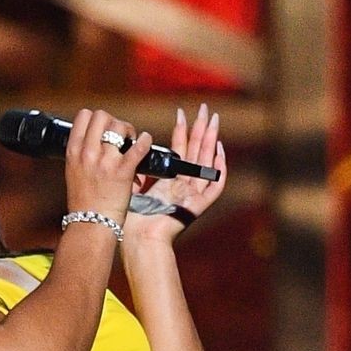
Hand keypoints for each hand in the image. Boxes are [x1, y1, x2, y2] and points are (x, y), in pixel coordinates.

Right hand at [63, 108, 153, 229]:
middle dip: (113, 121)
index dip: (96, 118)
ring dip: (129, 130)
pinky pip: (139, 145)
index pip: (83, 117)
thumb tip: (97, 139)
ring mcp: (105, 162)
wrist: (91, 226)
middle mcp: (88, 154)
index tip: (103, 128)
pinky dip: (145, 141)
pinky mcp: (123, 171)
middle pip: (102, 116)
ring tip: (131, 142)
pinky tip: (145, 142)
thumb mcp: (73, 173)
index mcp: (73, 153)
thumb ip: (82, 154)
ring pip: (120, 126)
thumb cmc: (84, 204)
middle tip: (119, 135)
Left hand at [124, 101, 226, 244]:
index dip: (182, 132)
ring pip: (207, 163)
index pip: (180, 151)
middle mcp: (183, 186)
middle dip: (201, 129)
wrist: (140, 242)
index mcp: (169, 182)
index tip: (181, 114)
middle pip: (197, 152)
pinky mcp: (198, 206)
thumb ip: (135, 173)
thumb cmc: (133, 223)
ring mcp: (193, 196)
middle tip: (206, 109)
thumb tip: (132, 153)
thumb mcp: (131, 191)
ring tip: (213, 121)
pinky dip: (219, 169)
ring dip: (211, 141)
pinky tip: (219, 151)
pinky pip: (214, 186)